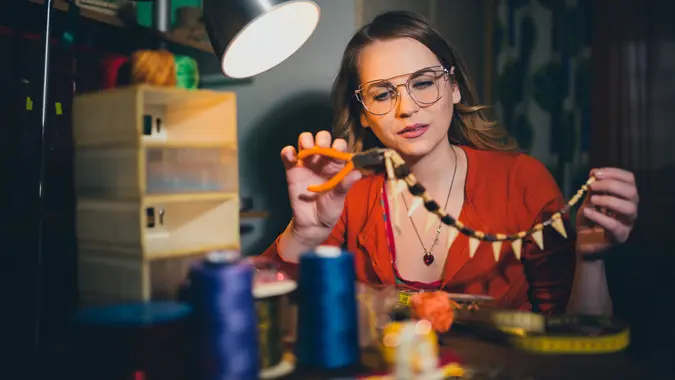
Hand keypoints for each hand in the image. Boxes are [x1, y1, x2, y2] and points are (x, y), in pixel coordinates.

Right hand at [281, 131, 361, 245]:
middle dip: (322, 138)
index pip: (339, 147)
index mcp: (337, 165)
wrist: (312, 223)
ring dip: (306, 139)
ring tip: (307, 147)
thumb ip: (345, 185)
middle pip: (322, 139)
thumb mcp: (338, 199)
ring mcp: (307, 163)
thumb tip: (357, 174)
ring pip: (306, 141)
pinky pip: (288, 155)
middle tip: (321, 147)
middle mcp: (322, 160)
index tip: (338, 151)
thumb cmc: (329, 209)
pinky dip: (288, 151)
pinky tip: (291, 155)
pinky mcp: (293, 169)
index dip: (339, 145)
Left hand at [576, 168, 638, 253]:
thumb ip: (593, 190)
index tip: (595, 173)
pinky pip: (615, 226)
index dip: (614, 173)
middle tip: (592, 185)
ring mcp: (627, 224)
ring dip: (609, 200)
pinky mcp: (620, 237)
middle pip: (631, 192)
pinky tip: (587, 212)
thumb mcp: (589, 201)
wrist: (585, 244)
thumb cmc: (589, 221)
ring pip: (629, 208)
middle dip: (610, 185)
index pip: (629, 180)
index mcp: (625, 197)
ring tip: (592, 200)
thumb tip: (594, 173)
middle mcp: (630, 209)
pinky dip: (599, 217)